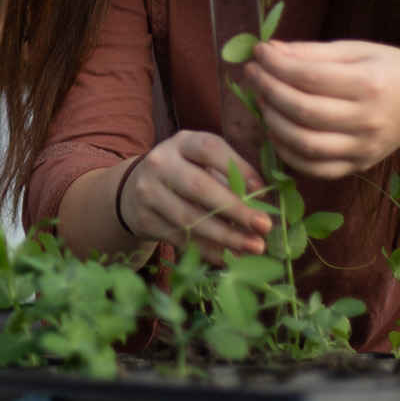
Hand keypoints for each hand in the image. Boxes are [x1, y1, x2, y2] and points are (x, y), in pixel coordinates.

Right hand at [115, 130, 272, 255]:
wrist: (135, 190)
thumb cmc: (185, 175)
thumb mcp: (202, 164)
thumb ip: (230, 178)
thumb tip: (263, 205)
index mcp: (182, 143)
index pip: (210, 148)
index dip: (238, 168)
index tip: (261, 190)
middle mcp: (160, 163)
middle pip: (199, 187)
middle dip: (235, 209)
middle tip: (264, 226)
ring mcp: (148, 192)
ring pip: (190, 218)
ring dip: (226, 236)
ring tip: (254, 247)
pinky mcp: (144, 219)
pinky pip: (180, 239)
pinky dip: (208, 250)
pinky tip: (228, 257)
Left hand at [245, 39, 399, 177]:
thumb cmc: (388, 69)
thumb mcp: (356, 50)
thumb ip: (313, 52)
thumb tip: (270, 51)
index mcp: (369, 84)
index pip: (309, 77)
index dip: (276, 65)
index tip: (259, 53)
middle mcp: (369, 120)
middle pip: (303, 111)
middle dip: (269, 91)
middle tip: (254, 74)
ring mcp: (364, 148)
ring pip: (305, 143)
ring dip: (273, 122)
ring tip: (263, 100)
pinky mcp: (360, 166)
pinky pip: (315, 168)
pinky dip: (288, 153)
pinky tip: (276, 131)